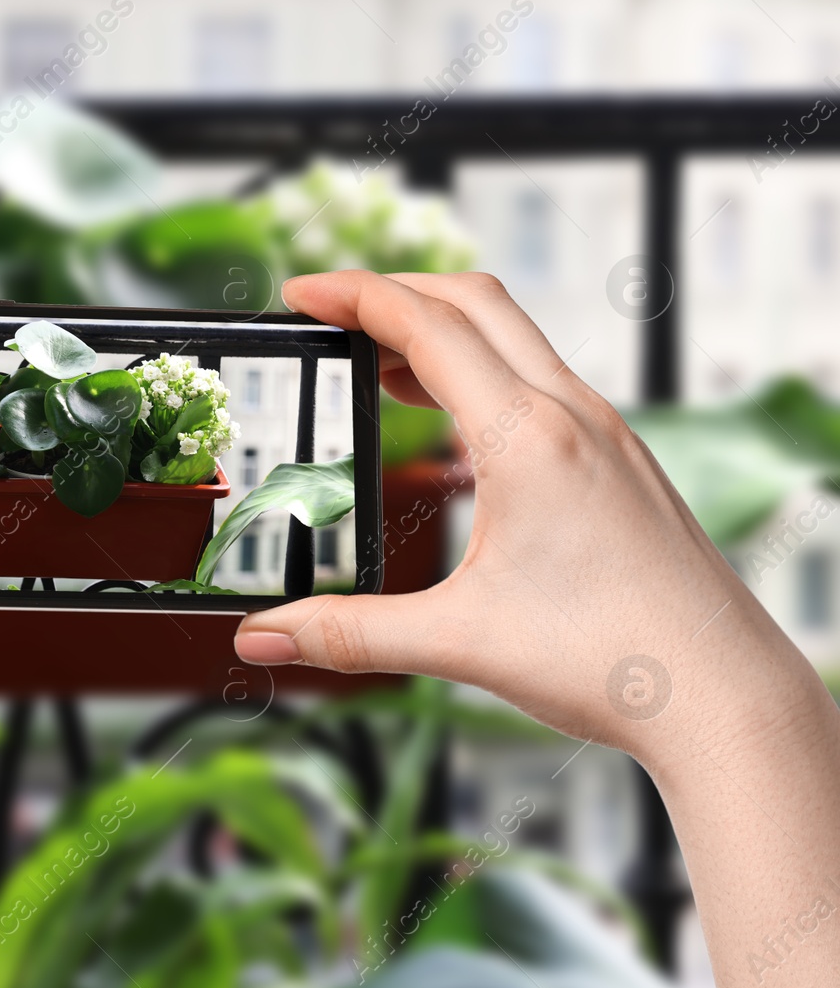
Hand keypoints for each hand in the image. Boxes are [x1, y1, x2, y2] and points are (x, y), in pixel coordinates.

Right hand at [233, 271, 839, 987]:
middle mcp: (573, 416)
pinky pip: (544, 379)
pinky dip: (485, 371)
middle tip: (329, 312)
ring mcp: (606, 434)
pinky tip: (459, 423)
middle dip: (393, 291)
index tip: (298, 294)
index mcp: (527, 438)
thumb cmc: (614, 661)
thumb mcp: (457, 641)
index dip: (353, 296)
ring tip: (378, 362)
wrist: (726, 696)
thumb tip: (260, 637)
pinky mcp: (622, 461)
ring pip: (515, 338)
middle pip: (473, 302)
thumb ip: (347, 632)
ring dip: (441, 329)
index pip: (426, 326)